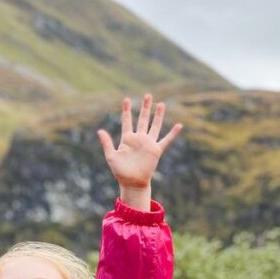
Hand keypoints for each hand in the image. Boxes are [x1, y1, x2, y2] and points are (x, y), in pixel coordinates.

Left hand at [97, 95, 181, 210]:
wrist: (132, 182)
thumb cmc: (120, 172)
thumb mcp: (111, 156)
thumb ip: (107, 143)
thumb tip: (100, 131)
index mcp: (127, 139)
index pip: (127, 121)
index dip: (127, 111)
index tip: (126, 99)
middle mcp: (139, 139)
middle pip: (143, 120)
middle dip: (145, 108)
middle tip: (148, 95)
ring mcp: (148, 143)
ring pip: (154, 126)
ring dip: (158, 116)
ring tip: (161, 104)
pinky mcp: (156, 150)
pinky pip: (166, 140)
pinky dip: (173, 134)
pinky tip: (179, 125)